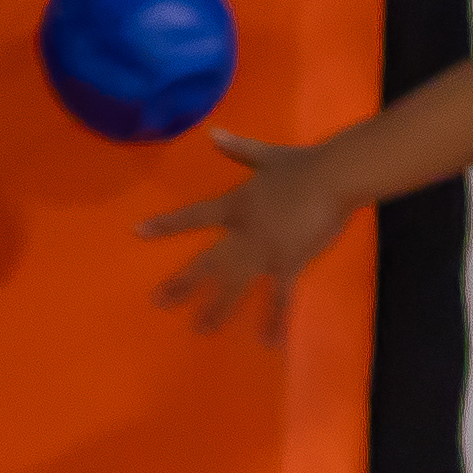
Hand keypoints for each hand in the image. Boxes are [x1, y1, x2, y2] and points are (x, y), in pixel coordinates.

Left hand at [142, 131, 351, 343]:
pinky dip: (275, 319)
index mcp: (235, 205)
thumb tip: (213, 132)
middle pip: (207, 262)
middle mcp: (242, 233)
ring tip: (202, 328)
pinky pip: (279, 297)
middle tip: (160, 300)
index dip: (166, 225)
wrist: (333, 177)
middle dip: (183, 282)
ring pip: (234, 284)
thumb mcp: (267, 155)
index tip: (139, 232)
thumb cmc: (302, 164)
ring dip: (217, 307)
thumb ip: (238, 148)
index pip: (193, 217)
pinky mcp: (288, 264)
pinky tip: (268, 341)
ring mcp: (263, 252)